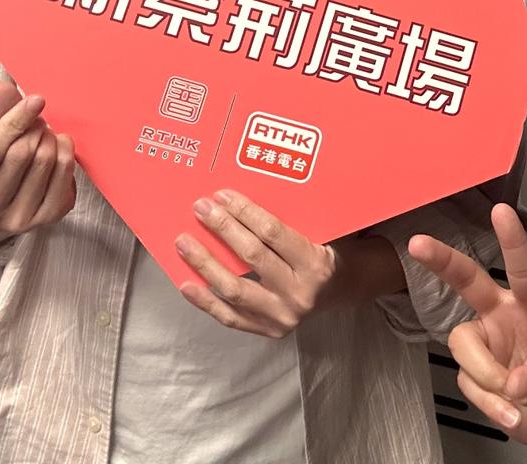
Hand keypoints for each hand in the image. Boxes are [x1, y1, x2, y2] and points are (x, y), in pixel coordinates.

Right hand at [0, 81, 75, 256]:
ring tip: (47, 134)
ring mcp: (16, 221)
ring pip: (45, 164)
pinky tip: (60, 149)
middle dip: (35, 128)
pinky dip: (67, 157)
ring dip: (51, 139)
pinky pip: (65, 181)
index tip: (36, 99)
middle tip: (38, 121)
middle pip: (22, 155)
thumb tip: (3, 86)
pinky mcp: (43, 222)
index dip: (15, 120)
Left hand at [175, 190, 340, 337]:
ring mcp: (282, 316)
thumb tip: (240, 199)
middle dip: (222, 228)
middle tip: (201, 208)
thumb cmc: (327, 251)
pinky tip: (186, 284)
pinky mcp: (268, 330)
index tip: (222, 195)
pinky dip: (205, 301)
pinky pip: (230, 317)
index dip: (244, 212)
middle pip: (251, 256)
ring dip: (205, 263)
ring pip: (234, 289)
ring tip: (184, 243)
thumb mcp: (320, 231)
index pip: (272, 233)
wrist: (343, 289)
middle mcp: (299, 292)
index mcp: (314, 263)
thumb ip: (290, 219)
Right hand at [408, 204, 526, 448]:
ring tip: (512, 399)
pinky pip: (469, 382)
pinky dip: (489, 403)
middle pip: (469, 282)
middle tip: (418, 244)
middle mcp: (507, 316)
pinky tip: (510, 413)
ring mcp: (489, 343)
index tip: (500, 212)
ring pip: (463, 344)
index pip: (524, 268)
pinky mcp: (477, 374)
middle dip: (443, 261)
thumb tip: (515, 383)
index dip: (511, 240)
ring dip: (484, 373)